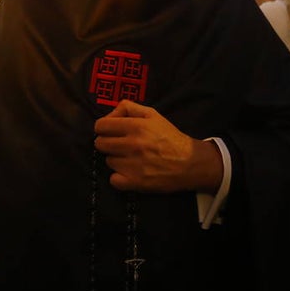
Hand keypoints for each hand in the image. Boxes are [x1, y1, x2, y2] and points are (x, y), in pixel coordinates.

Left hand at [93, 100, 221, 193]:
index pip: (100, 126)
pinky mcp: (135, 183)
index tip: (111, 132)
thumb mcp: (152, 114)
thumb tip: (109, 115)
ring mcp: (132, 165)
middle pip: (100, 144)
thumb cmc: (169, 137)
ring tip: (131, 159)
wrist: (190, 163)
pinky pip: (113, 180)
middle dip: (108, 143)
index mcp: (136, 126)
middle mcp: (132, 145)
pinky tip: (130, 173)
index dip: (104, 128)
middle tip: (120, 145)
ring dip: (116, 160)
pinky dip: (119, 178)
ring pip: (108, 161)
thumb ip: (128, 108)